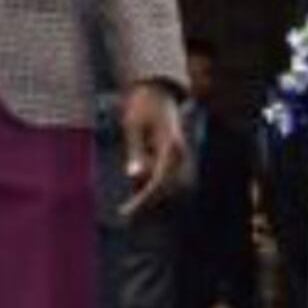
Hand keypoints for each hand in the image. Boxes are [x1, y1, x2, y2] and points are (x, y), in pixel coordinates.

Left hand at [118, 82, 189, 218]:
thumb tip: (135, 176)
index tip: (127, 212)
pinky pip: (167, 181)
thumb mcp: (133, 126)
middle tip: (125, 216)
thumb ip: (136, 151)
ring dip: (151, 200)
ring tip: (129, 211)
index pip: (160, 182)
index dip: (144, 200)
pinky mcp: (177, 160)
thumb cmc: (142, 106)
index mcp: (172, 147)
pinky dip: (153, 190)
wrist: (158, 91)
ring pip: (170, 189)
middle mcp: (182, 155)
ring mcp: (182, 158)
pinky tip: (137, 199)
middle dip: (148, 205)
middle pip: (168, 190)